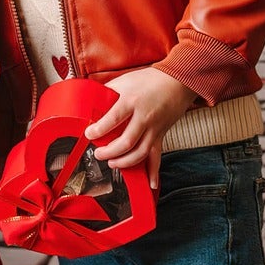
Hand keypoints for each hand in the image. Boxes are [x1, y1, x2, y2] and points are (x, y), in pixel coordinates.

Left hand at [83, 66, 196, 180]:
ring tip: (112, 163)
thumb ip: (107, 92)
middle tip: (98, 154)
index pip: (113, 119)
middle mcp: (143, 117)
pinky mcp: (160, 135)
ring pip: (140, 152)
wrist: (177, 82)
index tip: (89, 134)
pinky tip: (150, 184)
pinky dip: (154, 172)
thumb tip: (88, 101)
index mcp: (131, 101)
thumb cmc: (149, 80)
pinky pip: (157, 156)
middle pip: (126, 142)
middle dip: (109, 152)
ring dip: (125, 162)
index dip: (99, 130)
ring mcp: (154, 128)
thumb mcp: (125, 81)